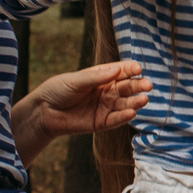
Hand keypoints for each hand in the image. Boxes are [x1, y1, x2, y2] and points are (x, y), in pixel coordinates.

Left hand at [27, 60, 149, 140]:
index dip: (130, 70)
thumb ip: (96, 78)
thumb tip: (117, 70)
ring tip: (144, 99)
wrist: (44, 112)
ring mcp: (105, 107)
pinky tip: (132, 113)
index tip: (138, 69)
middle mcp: (107, 91)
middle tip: (148, 85)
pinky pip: (115, 120)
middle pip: (127, 88)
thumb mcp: (76, 81)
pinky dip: (124, 117)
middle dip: (138, 86)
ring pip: (125, 104)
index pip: (121, 71)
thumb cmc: (58, 90)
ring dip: (135, 102)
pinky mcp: (101, 122)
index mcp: (102, 77)